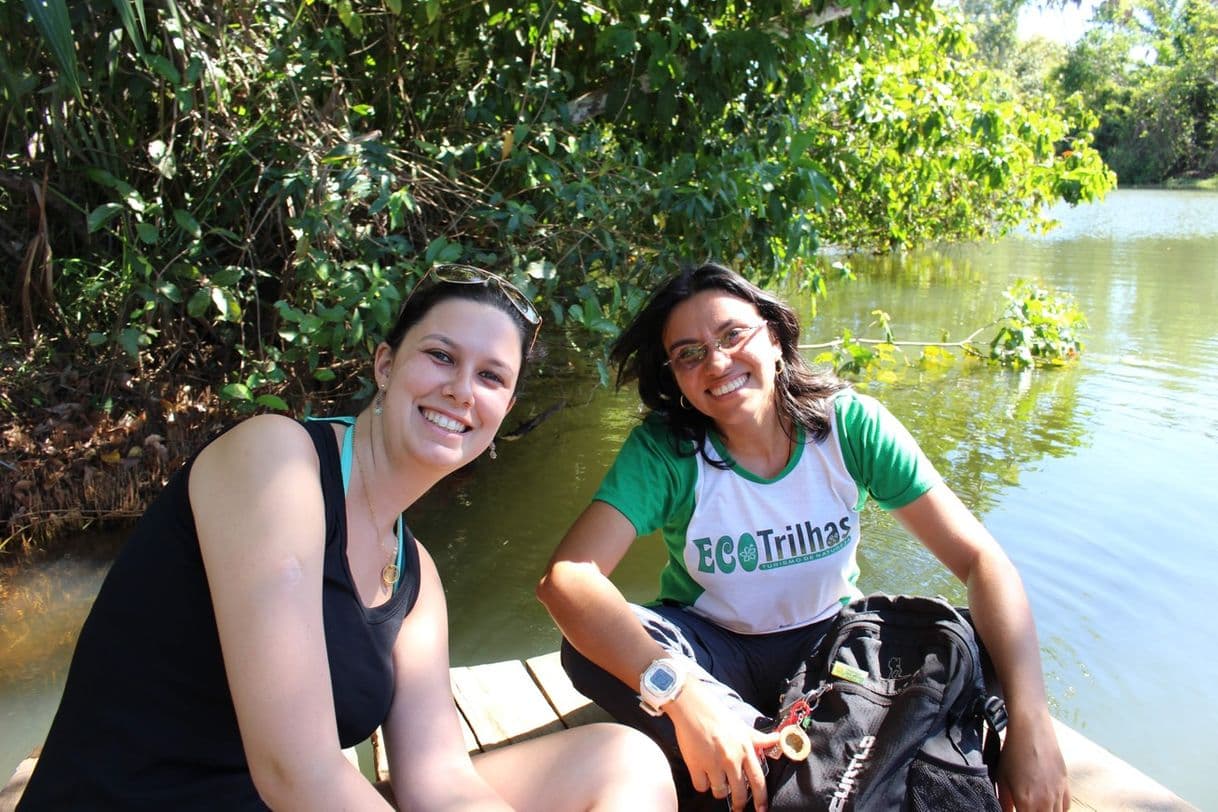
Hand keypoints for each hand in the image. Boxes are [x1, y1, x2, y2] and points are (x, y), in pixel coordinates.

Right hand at [664, 681, 779, 811]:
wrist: (693, 707)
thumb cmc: (718, 716)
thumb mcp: (742, 727)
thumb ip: (759, 738)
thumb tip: (778, 738)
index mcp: (745, 750)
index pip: (758, 780)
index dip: (761, 799)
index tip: (761, 810)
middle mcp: (731, 759)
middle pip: (740, 793)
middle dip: (740, 803)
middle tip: (738, 806)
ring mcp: (713, 763)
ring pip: (720, 792)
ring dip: (719, 789)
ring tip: (717, 779)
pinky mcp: (696, 765)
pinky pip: (702, 786)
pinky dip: (702, 783)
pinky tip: (702, 773)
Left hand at [997, 711, 1069, 811]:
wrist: (1031, 730)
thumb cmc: (1012, 753)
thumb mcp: (1001, 778)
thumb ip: (1004, 802)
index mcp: (1027, 803)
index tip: (1016, 810)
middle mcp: (1045, 802)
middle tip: (1024, 807)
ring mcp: (1058, 794)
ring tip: (1035, 806)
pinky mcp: (1065, 784)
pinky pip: (1066, 806)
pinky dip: (1058, 809)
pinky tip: (1048, 804)